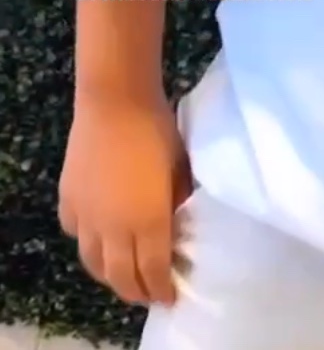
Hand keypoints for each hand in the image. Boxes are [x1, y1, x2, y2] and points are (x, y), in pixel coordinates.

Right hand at [58, 91, 191, 306]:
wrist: (117, 101)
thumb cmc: (157, 129)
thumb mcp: (180, 167)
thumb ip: (178, 200)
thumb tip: (178, 218)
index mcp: (149, 222)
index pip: (153, 271)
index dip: (161, 290)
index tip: (169, 297)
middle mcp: (115, 229)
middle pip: (121, 276)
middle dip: (136, 291)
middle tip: (147, 293)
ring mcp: (87, 217)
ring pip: (93, 262)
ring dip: (109, 274)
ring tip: (121, 275)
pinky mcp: (69, 200)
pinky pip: (75, 234)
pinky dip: (87, 243)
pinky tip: (97, 237)